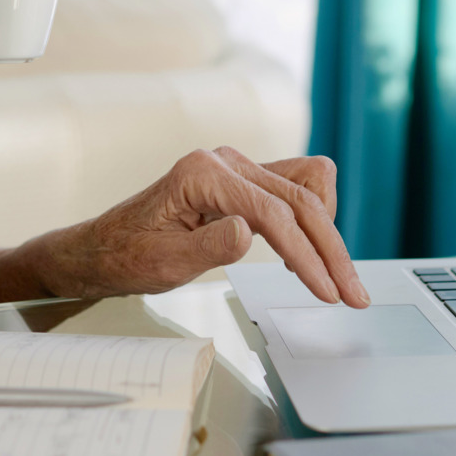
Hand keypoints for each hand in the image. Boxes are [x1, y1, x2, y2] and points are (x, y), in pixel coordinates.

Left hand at [0, 148, 369, 307]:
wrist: (103, 249)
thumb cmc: (126, 256)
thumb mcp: (163, 263)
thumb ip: (209, 247)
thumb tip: (249, 233)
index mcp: (204, 174)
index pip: (274, 214)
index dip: (307, 256)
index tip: (328, 293)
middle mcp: (225, 161)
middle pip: (301, 199)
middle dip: (331, 249)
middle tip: (351, 295)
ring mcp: (237, 166)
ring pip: (307, 187)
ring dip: (328, 231)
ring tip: (336, 277)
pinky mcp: (243, 180)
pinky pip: (294, 188)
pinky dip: (312, 220)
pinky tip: (310, 256)